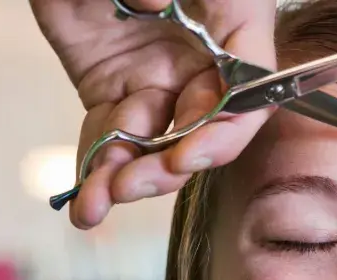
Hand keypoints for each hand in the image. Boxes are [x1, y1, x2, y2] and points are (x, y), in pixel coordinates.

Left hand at [29, 0, 276, 228]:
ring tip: (96, 203)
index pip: (250, 92)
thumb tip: (155, 1)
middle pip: (202, 130)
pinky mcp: (114, 90)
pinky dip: (95, 168)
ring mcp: (159, 79)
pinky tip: (86, 200)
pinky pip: (109, 136)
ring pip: (154, 144)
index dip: (223, 131)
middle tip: (132, 182)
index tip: (187, 154)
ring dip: (128, 176)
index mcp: (235, 24)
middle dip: (168, 166)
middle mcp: (203, 62)